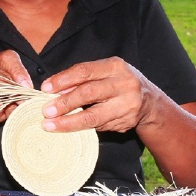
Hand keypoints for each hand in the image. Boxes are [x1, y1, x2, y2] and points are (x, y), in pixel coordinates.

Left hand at [40, 57, 156, 132]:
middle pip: (89, 93)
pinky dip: (82, 127)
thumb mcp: (104, 73)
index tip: (45, 88)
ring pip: (93, 116)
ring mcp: (127, 105)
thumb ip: (82, 79)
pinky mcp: (126, 122)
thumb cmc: (118, 83)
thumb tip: (54, 90)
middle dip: (64, 103)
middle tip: (45, 111)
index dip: (63, 80)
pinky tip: (69, 129)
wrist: (150, 102)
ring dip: (69, 122)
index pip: (84, 71)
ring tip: (50, 125)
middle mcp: (124, 84)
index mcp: (115, 67)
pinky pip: (99, 126)